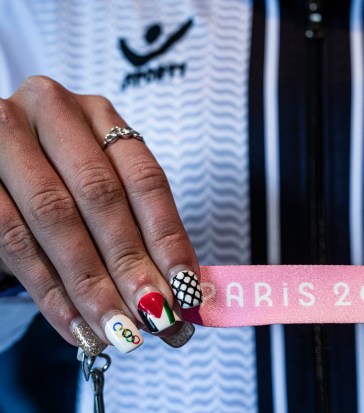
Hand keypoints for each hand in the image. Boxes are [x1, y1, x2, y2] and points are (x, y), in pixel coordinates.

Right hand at [0, 76, 199, 354]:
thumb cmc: (59, 178)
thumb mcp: (100, 185)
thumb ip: (137, 228)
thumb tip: (184, 291)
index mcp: (98, 114)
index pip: (144, 178)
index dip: (168, 236)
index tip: (186, 287)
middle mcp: (53, 112)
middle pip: (101, 197)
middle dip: (130, 263)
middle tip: (154, 315)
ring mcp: (5, 138)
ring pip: (55, 217)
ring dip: (91, 283)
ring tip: (119, 329)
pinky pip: (11, 237)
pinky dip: (47, 288)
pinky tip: (75, 323)